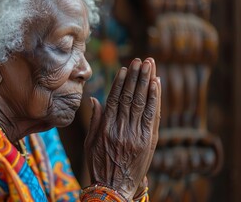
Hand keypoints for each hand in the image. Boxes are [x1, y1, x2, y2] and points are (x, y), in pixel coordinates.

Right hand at [84, 58, 160, 199]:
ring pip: (142, 103)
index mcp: (106, 128)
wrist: (115, 188)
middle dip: (136, 76)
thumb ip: (95, 120)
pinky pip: (152, 116)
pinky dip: (155, 99)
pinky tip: (157, 85)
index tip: (125, 68)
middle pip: (130, 97)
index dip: (120, 82)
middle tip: (141, 60)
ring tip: (150, 65)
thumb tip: (94, 99)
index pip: (114, 99)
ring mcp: (136, 135)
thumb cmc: (100, 164)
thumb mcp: (90, 143)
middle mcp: (121, 129)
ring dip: (147, 82)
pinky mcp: (148, 141)